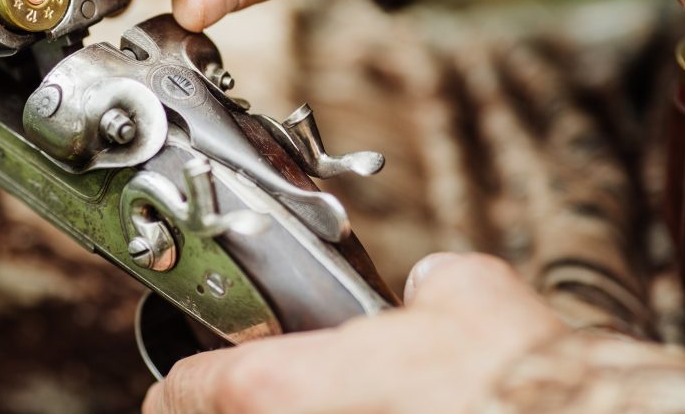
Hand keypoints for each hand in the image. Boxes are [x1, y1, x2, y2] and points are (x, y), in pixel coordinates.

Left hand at [142, 253, 566, 413]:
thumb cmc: (507, 377)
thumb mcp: (461, 293)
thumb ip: (426, 287)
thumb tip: (433, 291)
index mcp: (281, 391)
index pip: (186, 394)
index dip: (181, 388)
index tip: (181, 388)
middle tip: (261, 399)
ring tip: (323, 404)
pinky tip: (373, 413)